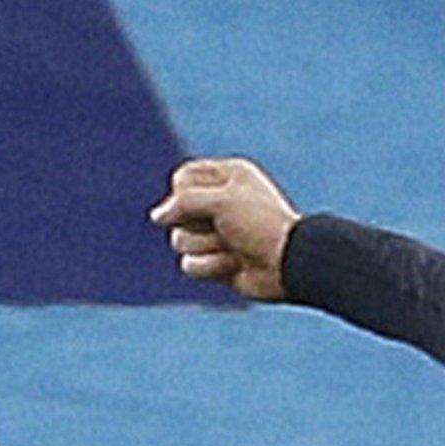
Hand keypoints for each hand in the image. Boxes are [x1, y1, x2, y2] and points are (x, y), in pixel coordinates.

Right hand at [148, 157, 300, 300]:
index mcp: (227, 178)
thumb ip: (183, 202)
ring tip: (234, 249)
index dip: (183, 192)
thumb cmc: (261, 224)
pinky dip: (211, 268)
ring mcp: (217, 234)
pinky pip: (190, 266)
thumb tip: (156, 216)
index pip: (182, 178)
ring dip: (207, 248)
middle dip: (199, 225)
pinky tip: (235, 266)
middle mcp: (220, 204)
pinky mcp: (215, 262)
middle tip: (226, 228)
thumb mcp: (221, 201)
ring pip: (180, 242)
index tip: (203, 201)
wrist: (288, 265)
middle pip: (177, 212)